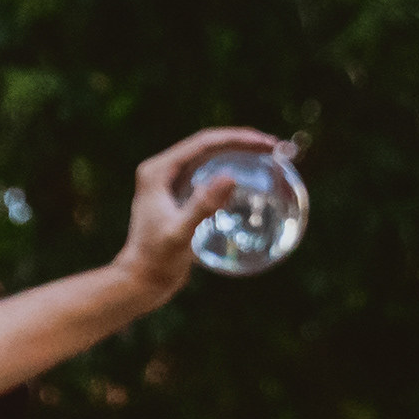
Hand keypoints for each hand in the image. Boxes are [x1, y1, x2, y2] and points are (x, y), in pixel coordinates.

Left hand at [113, 126, 285, 306]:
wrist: (141, 280)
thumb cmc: (157, 260)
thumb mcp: (180, 234)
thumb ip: (202, 206)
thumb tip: (230, 176)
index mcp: (156, 172)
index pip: (203, 143)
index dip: (238, 138)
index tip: (269, 144)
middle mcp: (161, 171)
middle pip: (207, 145)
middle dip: (242, 141)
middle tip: (276, 147)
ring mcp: (168, 182)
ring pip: (209, 158)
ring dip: (238, 153)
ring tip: (271, 156)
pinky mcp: (177, 195)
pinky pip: (208, 174)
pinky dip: (231, 171)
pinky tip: (251, 179)